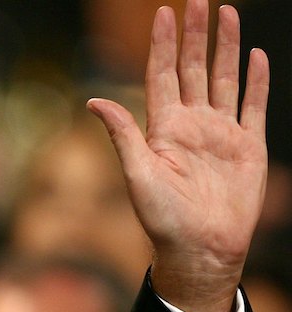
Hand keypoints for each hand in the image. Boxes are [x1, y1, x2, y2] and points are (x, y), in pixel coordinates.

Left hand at [88, 0, 267, 311]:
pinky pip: (253, 106)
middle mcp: (192, 125)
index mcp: (164, 129)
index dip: (163, 44)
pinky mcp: (248, 146)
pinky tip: (254, 56)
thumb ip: (122, 135)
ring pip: (224, 79)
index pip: (162, 75)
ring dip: (225, 48)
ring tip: (227, 14)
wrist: (200, 248)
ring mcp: (221, 133)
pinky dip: (256, 81)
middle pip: (193, 69)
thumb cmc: (163, 220)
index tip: (164, 12)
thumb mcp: (138, 175)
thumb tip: (93, 100)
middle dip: (195, 35)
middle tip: (198, 0)